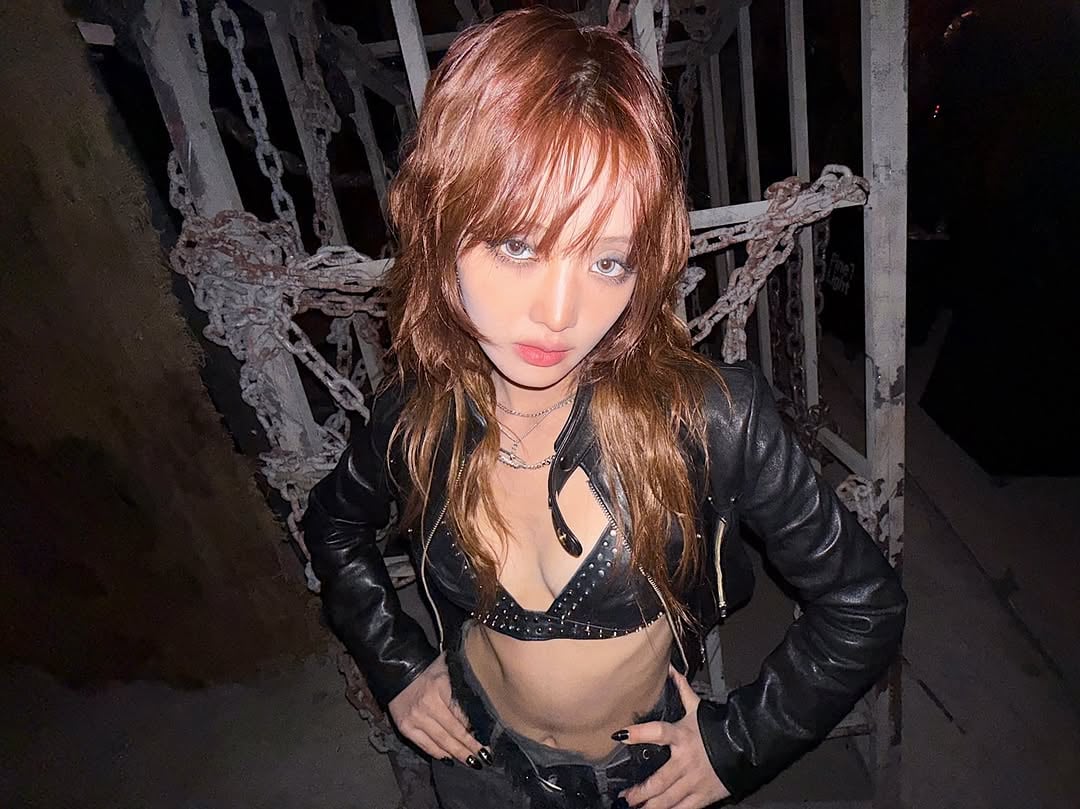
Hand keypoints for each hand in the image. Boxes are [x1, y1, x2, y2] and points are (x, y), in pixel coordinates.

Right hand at [387, 652, 490, 768]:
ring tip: (472, 762)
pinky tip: (450, 760)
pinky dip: (439, 754)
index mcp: (441, 686)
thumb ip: (463, 685)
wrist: (399, 671)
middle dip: (471, 747)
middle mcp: (428, 704)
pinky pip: (425, 745)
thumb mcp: (449, 669)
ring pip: (441, 741)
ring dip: (458, 754)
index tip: (488, 740)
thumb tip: (483, 705)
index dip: (476, 729)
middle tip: (485, 757)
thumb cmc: (429, 670)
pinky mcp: (405, 728)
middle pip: (454, 731)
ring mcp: (416, 718)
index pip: (462, 714)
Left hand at [614, 665, 730, 808]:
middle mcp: (686, 761)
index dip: (638, 734)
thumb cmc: (718, 727)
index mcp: (682, 736)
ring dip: (650, 806)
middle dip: (639, 792)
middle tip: (625, 797)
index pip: (657, 732)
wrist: (748, 746)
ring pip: (668, 799)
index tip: (619, 735)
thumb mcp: (697, 708)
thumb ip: (682, 690)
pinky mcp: (704, 795)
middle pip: (658, 780)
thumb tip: (671, 669)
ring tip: (635, 808)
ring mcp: (695, 781)